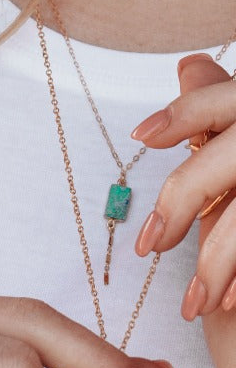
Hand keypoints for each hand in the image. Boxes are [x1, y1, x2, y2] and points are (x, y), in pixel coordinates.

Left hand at [131, 53, 235, 367]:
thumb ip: (219, 117)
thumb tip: (186, 64)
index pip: (229, 101)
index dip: (188, 111)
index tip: (141, 137)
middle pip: (234, 152)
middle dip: (183, 199)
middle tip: (149, 247)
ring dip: (217, 260)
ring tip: (194, 303)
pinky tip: (228, 303)